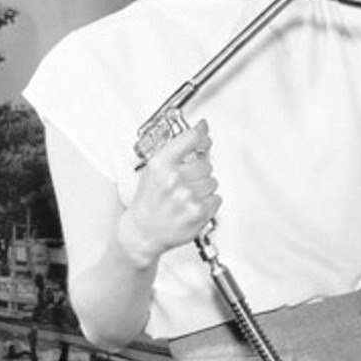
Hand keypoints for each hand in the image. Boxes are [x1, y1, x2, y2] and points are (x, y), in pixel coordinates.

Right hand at [119, 119, 220, 264]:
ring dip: (204, 188)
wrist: (143, 231)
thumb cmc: (149, 201)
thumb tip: (202, 129)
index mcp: (160, 164)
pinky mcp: (198, 211)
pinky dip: (208, 202)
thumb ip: (178, 149)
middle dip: (199, 172)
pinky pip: (217, 198)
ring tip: (187, 196)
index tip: (204, 137)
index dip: (201, 137)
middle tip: (185, 183)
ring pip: (213, 181)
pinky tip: (192, 206)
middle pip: (206, 163)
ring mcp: (187, 196)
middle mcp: (173, 178)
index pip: (191, 138)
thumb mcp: (154, 169)